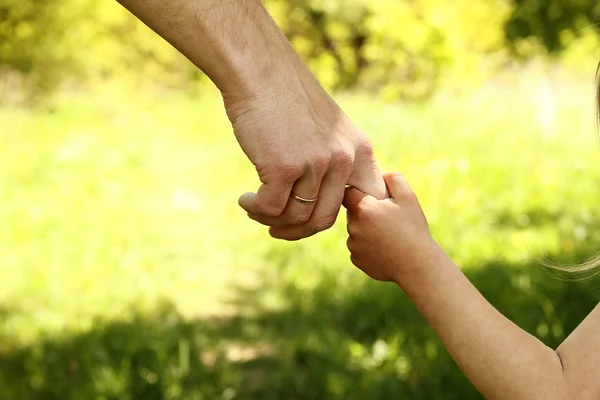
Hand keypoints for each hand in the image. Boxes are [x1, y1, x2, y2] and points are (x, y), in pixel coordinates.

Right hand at [225, 68, 386, 240]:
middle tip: (277, 228)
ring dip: (271, 219)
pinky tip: (245, 200)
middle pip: (324, 219)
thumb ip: (333, 162)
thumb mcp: (326, 129)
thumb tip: (323, 202)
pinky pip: (271, 208)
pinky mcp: (284, 167)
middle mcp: (342, 159)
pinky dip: (256, 210)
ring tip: (255, 208)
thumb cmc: (288, 100)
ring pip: (296, 217)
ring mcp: (315, 163)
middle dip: (298, 231)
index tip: (317, 221)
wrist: (260, 71)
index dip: (346, 220)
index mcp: (358, 150)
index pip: (366, 201)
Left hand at [343, 172, 436, 281]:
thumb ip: (393, 179)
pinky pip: (358, 247)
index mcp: (364, 208)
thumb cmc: (414, 229)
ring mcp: (353, 245)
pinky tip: (385, 249)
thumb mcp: (409, 198)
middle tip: (386, 218)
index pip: (348, 192)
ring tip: (388, 235)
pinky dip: (368, 246)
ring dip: (366, 230)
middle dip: (365, 212)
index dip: (358, 192)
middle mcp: (353, 226)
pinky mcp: (356, 259)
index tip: (370, 197)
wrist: (417, 265)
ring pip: (355, 230)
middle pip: (352, 212)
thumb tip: (380, 174)